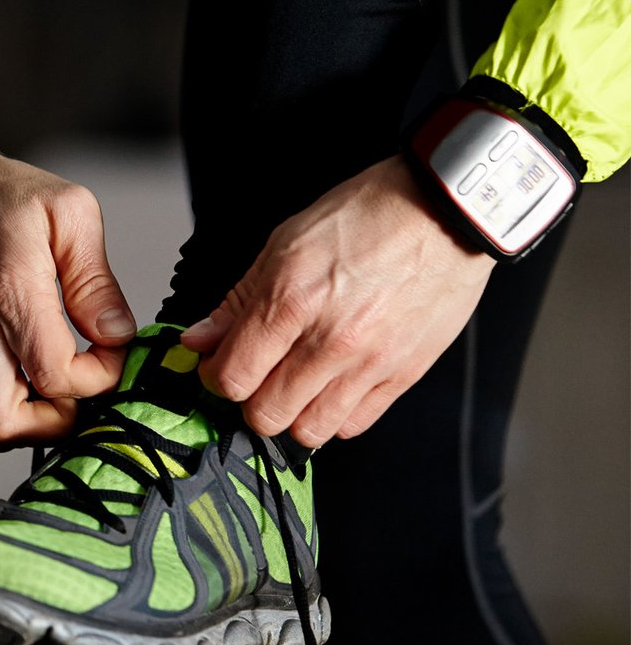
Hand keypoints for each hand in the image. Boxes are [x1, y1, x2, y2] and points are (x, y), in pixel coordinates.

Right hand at [0, 110, 135, 449]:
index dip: (99, 376)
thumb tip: (115, 335)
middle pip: (11, 427)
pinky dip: (17, 404)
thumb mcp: (68, 212)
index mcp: (10, 294)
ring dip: (37, 420)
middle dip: (61, 420)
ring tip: (64, 381)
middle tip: (85, 383)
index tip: (111, 345)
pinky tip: (39, 370)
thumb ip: (95, 281)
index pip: (58, 377)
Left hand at [180, 155, 493, 447]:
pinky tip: (329, 387)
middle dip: (249, 400)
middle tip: (255, 376)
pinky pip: (354, 424)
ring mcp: (370, 363)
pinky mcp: (404, 375)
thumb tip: (199, 340)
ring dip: (291, 414)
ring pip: (309, 431)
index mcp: (292, 302)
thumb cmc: (366, 217)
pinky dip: (333, 415)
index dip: (215, 377)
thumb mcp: (284, 243)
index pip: (233, 377)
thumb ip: (238, 300)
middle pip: (266, 415)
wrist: (445, 213)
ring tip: (293, 385)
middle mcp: (330, 340)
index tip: (219, 365)